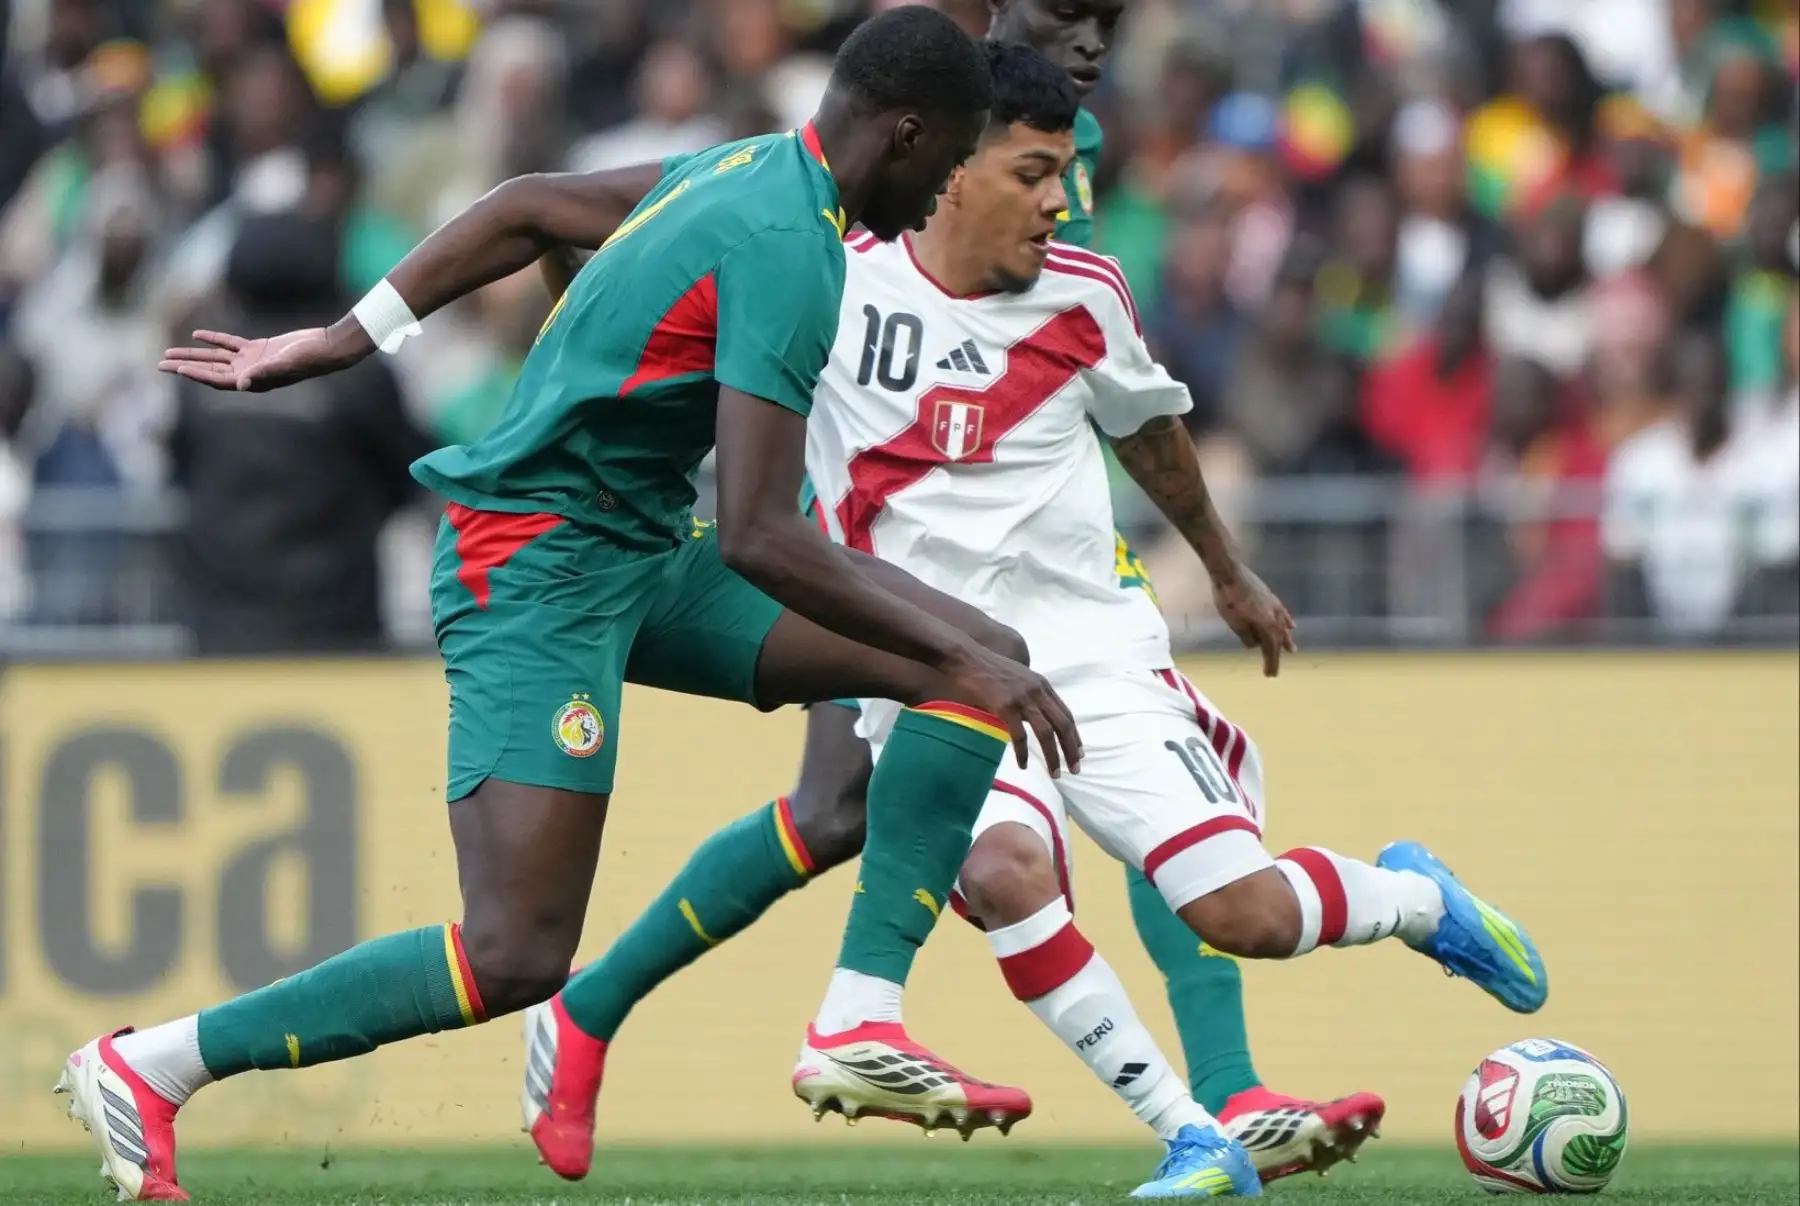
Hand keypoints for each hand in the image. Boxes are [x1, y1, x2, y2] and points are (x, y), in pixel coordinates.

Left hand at [158, 327, 363, 392]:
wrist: (326, 348)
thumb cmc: (308, 359)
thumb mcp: (284, 365)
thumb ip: (262, 373)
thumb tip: (240, 383)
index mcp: (252, 382)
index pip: (216, 379)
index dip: (194, 374)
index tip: (175, 368)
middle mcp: (248, 373)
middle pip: (209, 370)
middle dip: (184, 366)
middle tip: (159, 364)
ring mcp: (253, 361)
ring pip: (215, 358)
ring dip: (193, 354)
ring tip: (169, 352)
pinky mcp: (259, 348)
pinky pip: (231, 344)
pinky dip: (214, 340)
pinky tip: (197, 334)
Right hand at [941, 643, 1082, 776]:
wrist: (967, 658)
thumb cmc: (987, 668)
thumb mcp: (1018, 677)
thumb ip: (1030, 694)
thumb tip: (1034, 715)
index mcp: (1042, 685)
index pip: (1066, 714)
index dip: (1074, 736)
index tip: (1079, 753)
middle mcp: (1038, 691)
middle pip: (1063, 725)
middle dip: (1071, 750)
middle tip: (1075, 770)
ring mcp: (1022, 699)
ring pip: (1046, 732)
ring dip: (1053, 756)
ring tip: (1055, 774)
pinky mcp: (1005, 706)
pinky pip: (1020, 735)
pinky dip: (1023, 753)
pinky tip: (1023, 765)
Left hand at [1212, 563, 1296, 676]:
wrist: (1229, 572)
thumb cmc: (1228, 598)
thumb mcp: (1234, 622)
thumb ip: (1246, 636)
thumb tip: (1254, 644)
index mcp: (1267, 625)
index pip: (1271, 649)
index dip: (1270, 663)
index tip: (1270, 675)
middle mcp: (1276, 616)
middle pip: (1278, 640)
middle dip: (1276, 655)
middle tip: (1274, 671)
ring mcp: (1275, 605)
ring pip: (1283, 627)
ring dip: (1285, 639)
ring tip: (1291, 649)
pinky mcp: (1270, 597)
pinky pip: (1282, 614)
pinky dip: (1286, 621)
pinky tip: (1291, 625)